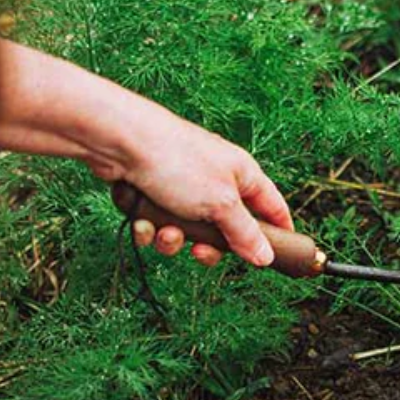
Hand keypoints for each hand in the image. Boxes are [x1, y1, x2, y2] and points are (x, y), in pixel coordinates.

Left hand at [123, 114, 291, 267]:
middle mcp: (215, 179)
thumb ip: (245, 233)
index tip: (279, 256)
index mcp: (242, 174)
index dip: (278, 231)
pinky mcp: (153, 193)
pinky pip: (160, 224)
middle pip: (225, 228)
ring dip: (174, 240)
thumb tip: (266, 257)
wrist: (119, 142)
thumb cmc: (177, 162)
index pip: (272, 206)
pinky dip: (150, 229)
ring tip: (164, 233)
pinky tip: (142, 221)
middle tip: (200, 253)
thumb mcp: (221, 204)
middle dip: (209, 246)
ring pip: (189, 231)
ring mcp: (183, 186)